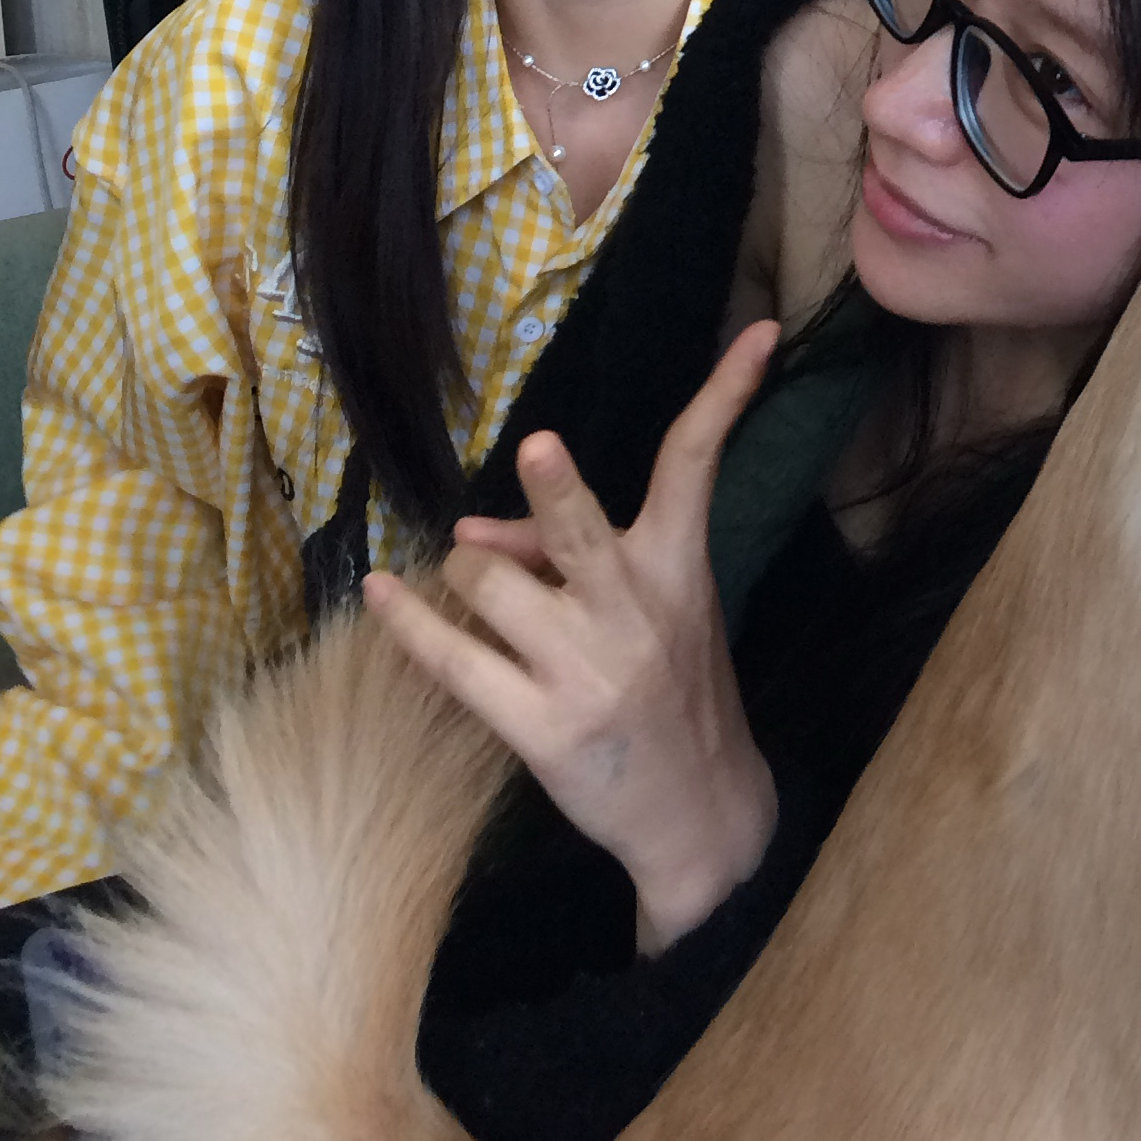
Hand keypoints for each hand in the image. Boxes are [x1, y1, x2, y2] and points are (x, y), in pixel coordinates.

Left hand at [364, 321, 780, 952]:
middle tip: (542, 449)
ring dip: (466, 569)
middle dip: (558, 492)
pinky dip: (410, 624)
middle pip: (581, 532)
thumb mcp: (653, 607)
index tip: (760, 331)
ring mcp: (586, 672)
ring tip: (473, 583)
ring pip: (490, 584)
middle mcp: (634, 609)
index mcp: (678, 565)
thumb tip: (472, 526)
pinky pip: (456, 662)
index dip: (725, 393)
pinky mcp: (540, 730)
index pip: (697, 462)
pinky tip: (380, 593)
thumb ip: (570, 557)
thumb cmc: (672, 684)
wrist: (699, 809)